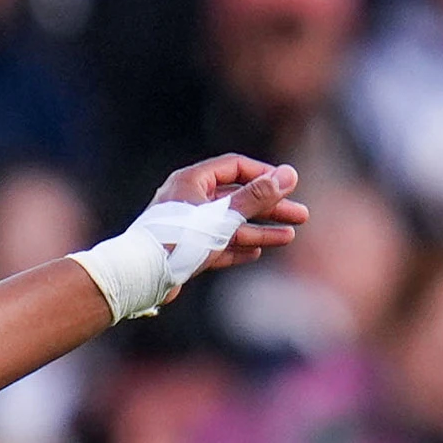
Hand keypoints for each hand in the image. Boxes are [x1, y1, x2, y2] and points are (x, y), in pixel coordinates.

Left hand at [152, 154, 306, 287]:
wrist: (141, 275)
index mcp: (191, 181)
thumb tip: (289, 174)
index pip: (234, 167)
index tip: (289, 186)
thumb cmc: (179, 239)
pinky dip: (237, 247)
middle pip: (236, 198)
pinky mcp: (183, 250)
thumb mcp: (223, 216)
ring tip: (289, 236)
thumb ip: (257, 197)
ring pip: (229, 224)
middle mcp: (187, 199)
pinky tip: (257, 253)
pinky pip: (216, 245)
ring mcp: (185, 226)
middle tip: (302, 216)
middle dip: (269, 207)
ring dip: (259, 229)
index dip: (264, 175)